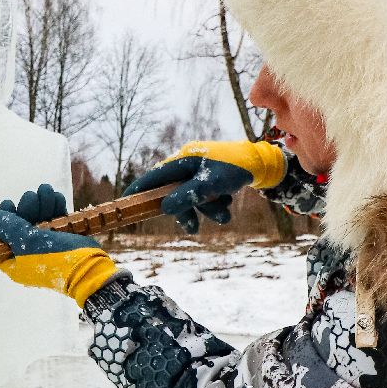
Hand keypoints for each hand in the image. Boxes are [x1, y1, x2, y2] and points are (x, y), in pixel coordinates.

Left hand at [0, 183, 117, 305]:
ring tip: (47, 191)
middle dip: (26, 206)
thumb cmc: (56, 258)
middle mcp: (27, 255)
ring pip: (38, 220)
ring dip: (41, 203)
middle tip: (33, 197)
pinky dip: (55, 208)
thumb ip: (7, 227)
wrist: (91, 270)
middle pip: (20, 225)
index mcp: (14, 262)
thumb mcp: (27, 242)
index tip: (10, 203)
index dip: (2, 219)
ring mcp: (46, 247)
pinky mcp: (62, 240)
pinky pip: (54, 220)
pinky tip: (57, 198)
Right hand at [123, 140, 287, 232]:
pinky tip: (227, 201)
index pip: (154, 176)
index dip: (139, 189)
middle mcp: (188, 164)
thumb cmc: (235, 169)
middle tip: (192, 227)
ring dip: (207, 210)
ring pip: (192, 198)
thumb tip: (164, 208)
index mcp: (183, 160)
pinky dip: (214, 204)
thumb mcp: (210, 185)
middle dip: (187, 211)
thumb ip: (186, 196)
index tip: (125, 200)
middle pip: (174, 193)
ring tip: (223, 213)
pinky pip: (204, 197)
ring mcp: (199, 171)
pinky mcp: (210, 178)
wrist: (261, 164)